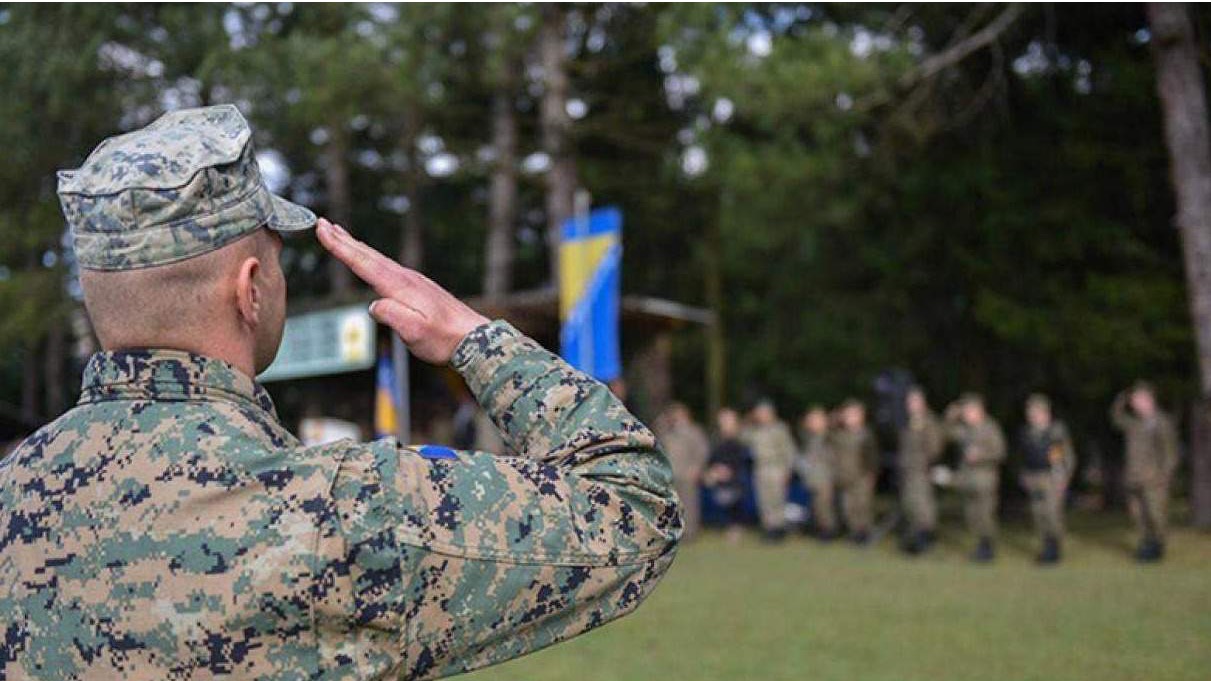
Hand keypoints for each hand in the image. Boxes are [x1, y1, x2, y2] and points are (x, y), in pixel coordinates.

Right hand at [316, 218, 488, 364]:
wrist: (474, 338)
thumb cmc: (444, 339)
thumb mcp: (415, 333)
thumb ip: (392, 316)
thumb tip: (373, 305)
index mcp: (400, 286)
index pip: (364, 263)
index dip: (341, 247)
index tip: (323, 230)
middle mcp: (405, 278)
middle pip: (368, 255)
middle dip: (344, 240)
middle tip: (323, 223)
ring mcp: (413, 281)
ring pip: (378, 259)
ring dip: (357, 246)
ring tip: (340, 235)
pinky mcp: (418, 287)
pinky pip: (388, 267)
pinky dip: (373, 258)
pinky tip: (371, 260)